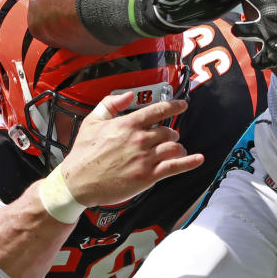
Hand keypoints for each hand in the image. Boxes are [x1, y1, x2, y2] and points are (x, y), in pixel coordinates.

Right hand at [58, 91, 200, 206]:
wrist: (78, 182)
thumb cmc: (84, 152)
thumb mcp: (92, 121)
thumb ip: (111, 104)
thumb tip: (128, 95)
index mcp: (128, 124)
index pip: (158, 110)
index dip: (174, 106)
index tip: (182, 105)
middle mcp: (140, 139)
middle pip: (168, 131)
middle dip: (170, 133)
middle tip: (167, 137)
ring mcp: (146, 158)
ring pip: (174, 147)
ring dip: (178, 147)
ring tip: (176, 150)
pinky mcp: (148, 176)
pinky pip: (175, 166)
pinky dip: (190, 162)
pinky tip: (198, 159)